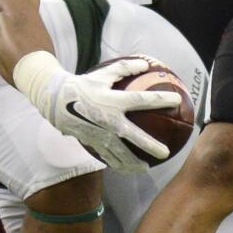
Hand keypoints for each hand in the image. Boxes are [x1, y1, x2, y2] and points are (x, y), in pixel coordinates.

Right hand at [14, 52, 178, 172]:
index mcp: (114, 101)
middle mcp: (109, 120)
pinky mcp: (92, 142)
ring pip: (119, 153)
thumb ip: (125, 68)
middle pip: (134, 137)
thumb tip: (146, 64)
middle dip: (150, 145)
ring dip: (133, 163)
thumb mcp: (103, 74)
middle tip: (165, 153)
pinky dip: (117, 163)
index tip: (177, 100)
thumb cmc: (83, 85)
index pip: (142, 100)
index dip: (161, 99)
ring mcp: (100, 134)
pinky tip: (126, 168)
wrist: (55, 101)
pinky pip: (107, 156)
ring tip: (145, 168)